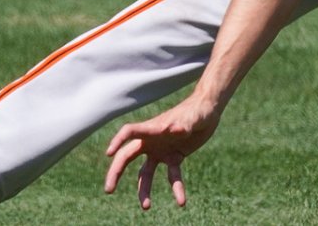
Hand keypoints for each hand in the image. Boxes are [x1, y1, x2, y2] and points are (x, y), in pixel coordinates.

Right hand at [103, 96, 220, 209]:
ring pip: (146, 173)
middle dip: (116, 173)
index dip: (118, 141)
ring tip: (146, 207)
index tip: (109, 153)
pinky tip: (181, 202)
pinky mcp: (174, 157)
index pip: (129, 132)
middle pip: (127, 157)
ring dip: (144, 189)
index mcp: (152, 128)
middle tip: (109, 190)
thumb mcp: (192, 117)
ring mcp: (161, 151)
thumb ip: (184, 124)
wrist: (208, 110)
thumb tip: (175, 129)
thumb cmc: (198, 110)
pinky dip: (176, 189)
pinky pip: (172, 176)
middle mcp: (151, 141)